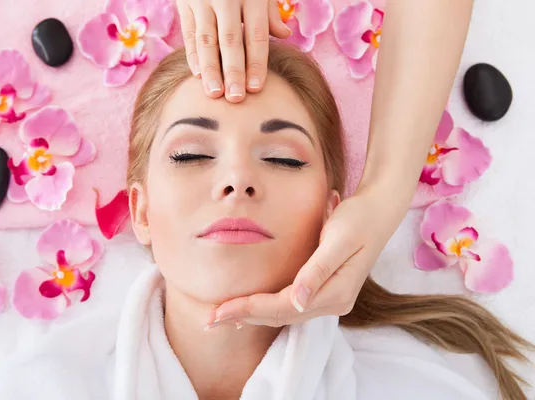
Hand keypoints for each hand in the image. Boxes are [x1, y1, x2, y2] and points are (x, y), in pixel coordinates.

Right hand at [176, 0, 290, 102]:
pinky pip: (189, 32)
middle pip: (230, 41)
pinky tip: (198, 75)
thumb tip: (284, 35)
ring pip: (206, 40)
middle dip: (233, 72)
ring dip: (210, 69)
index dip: (256, 63)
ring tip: (214, 93)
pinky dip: (192, 54)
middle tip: (236, 98)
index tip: (257, 88)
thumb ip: (269, 10)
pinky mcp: (185, 1)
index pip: (255, 35)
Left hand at [206, 184, 407, 327]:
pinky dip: (265, 308)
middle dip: (244, 317)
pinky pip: (289, 306)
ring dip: (252, 315)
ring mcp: (329, 299)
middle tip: (210, 320)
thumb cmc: (358, 219)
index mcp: (335, 292)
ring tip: (221, 317)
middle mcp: (332, 302)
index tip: (221, 311)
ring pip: (283, 314)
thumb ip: (318, 270)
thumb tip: (298, 303)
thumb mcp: (339, 239)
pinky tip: (246, 309)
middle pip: (280, 316)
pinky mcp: (323, 291)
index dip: (251, 309)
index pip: (284, 307)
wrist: (379, 212)